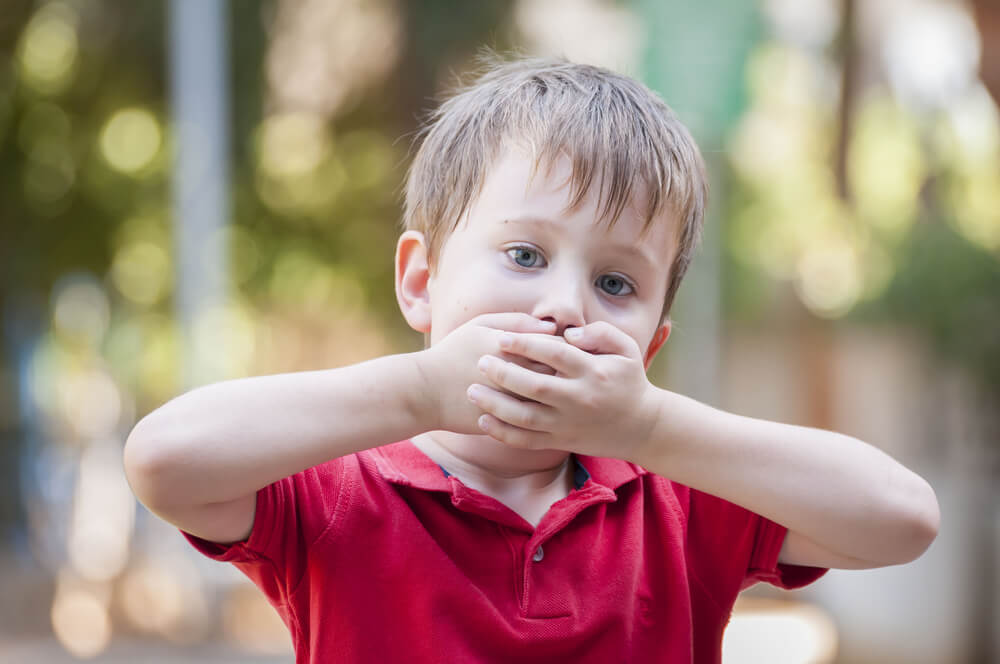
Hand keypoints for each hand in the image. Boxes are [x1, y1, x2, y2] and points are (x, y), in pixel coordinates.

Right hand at [414, 313, 556, 434]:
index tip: (562, 352)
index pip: (556, 346)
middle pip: (559, 374)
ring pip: (551, 400)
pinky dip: (545, 415)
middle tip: (566, 372)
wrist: (424, 392)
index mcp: (512, 348)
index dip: (565, 349)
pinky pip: (536, 422)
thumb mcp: (480, 325)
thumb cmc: (453, 353)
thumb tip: (552, 327)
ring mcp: (511, 403)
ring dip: (558, 396)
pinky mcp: (506, 425)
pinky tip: (543, 409)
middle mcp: (515, 376)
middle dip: (566, 373)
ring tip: (557, 391)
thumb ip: (516, 322)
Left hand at [466, 321, 660, 459]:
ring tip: (473, 390)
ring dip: (496, 405)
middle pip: (535, 386)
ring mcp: (568, 424)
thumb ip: (599, 332)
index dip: (526, 344)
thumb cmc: (629, 380)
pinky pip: (527, 441)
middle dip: (504, 373)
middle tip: (481, 362)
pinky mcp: (561, 442)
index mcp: (593, 372)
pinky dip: (503, 434)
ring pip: (526, 417)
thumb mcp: (626, 348)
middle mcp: (579, 399)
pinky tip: (483, 421)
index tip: (502, 337)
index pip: (554, 354)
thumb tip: (567, 333)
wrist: (643, 427)